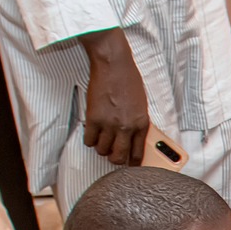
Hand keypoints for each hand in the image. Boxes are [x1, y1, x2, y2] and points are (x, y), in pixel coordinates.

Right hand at [79, 29, 149, 164]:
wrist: (114, 64)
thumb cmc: (129, 80)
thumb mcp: (141, 104)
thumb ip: (137, 123)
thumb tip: (131, 139)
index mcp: (141, 124)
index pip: (137, 153)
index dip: (132, 163)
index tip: (129, 164)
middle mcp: (126, 127)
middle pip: (118, 157)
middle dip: (115, 159)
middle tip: (112, 154)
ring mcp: (109, 124)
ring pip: (102, 150)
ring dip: (101, 148)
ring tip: (102, 139)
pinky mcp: (93, 119)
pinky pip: (88, 140)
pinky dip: (89, 139)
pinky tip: (92, 132)